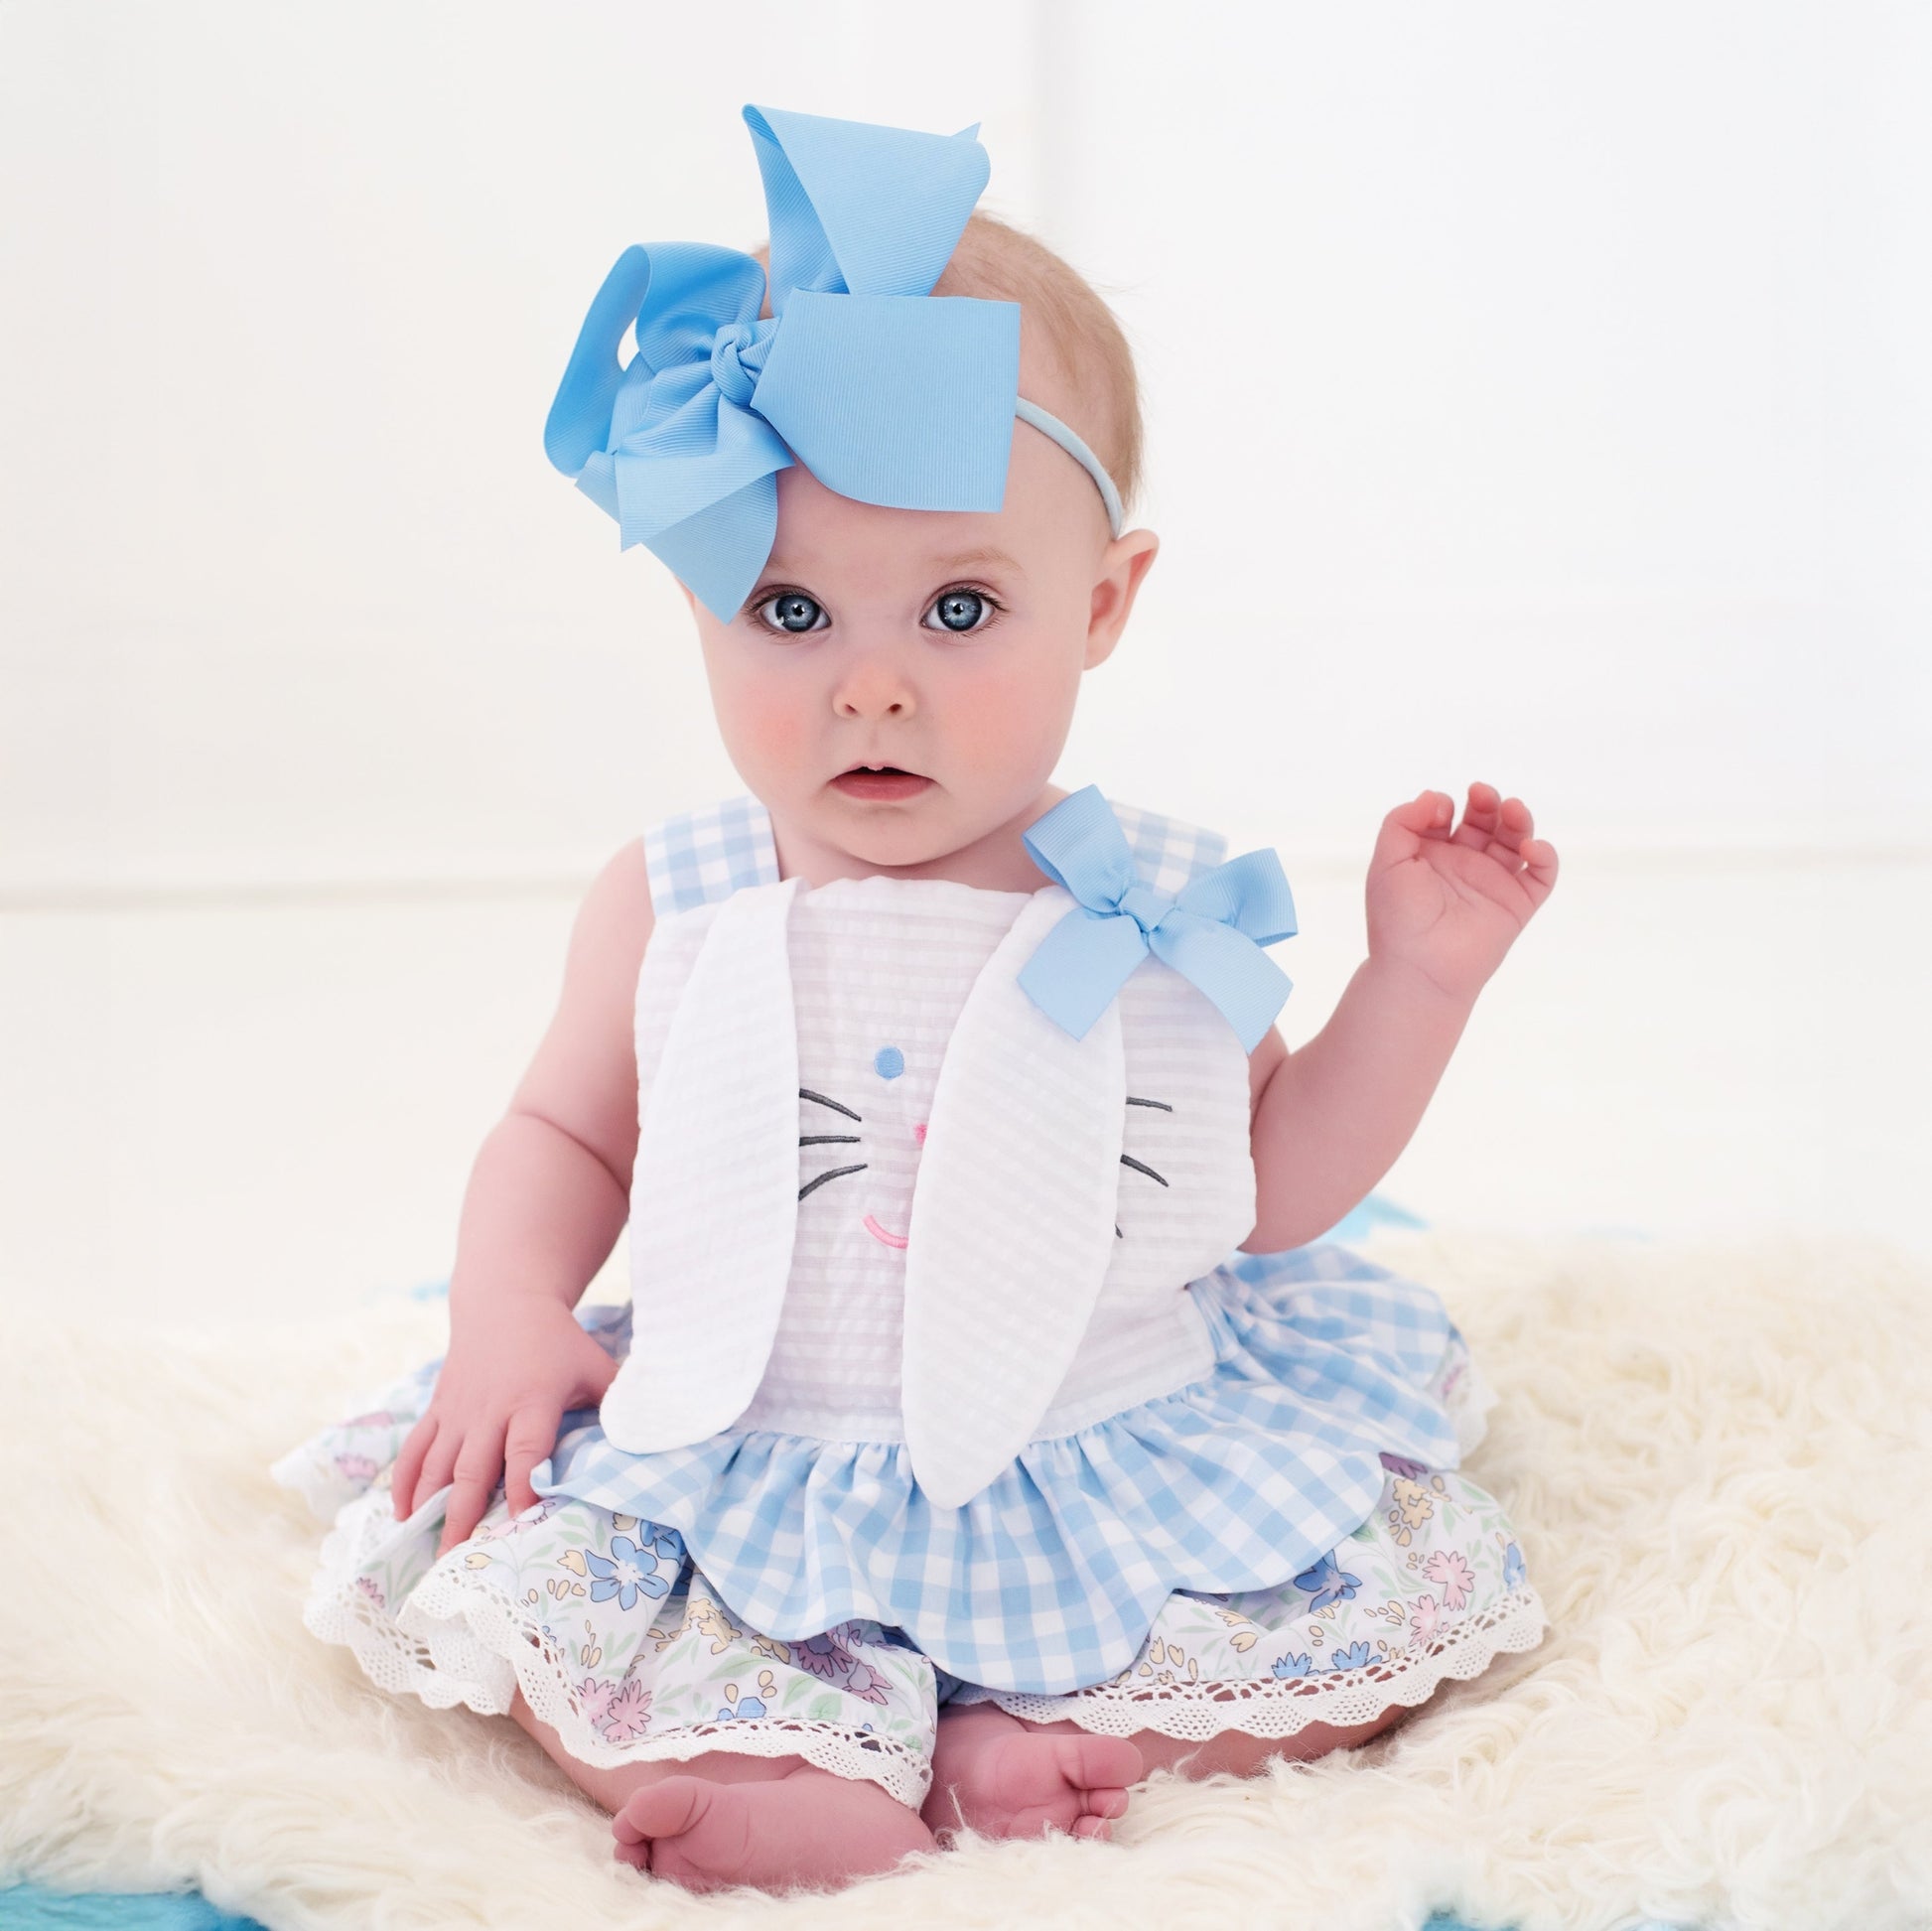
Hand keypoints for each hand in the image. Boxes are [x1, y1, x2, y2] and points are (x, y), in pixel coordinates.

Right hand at [391, 1296, 619, 1555]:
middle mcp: (489, 1409)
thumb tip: (651, 1435)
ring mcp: (458, 1410)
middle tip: (457, 1562)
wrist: (504, 1301)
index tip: (520, 1525)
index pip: (526, 1451)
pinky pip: (416, 1449)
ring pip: (438, 1465)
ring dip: (431, 1508)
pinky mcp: (438, 1408)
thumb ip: (618, 1401)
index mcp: (532, 1400)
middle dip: (465, 1517)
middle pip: (473, 1469)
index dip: (523, 1488)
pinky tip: (404, 1514)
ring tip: (429, 1550)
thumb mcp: (594, 1364)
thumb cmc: (558, 1341)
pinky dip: (406, 1482)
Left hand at [1364, 782, 1557, 1004]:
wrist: (1419, 967)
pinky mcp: (1517, 905)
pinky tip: (1531, 845)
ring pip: (1515, 840)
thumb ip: (1402, 821)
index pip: (1444, 816)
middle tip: (1481, 794)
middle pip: (1484, 821)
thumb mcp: (1387, 862)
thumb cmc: (1397, 919)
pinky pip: (1541, 874)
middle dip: (1486, 802)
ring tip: (1511, 809)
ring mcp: (1492, 884)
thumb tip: (1434, 796)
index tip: (1439, 812)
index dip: (1442, 805)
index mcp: (1429, 856)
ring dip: (1518, 818)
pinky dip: (1545, 855)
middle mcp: (1462, 866)